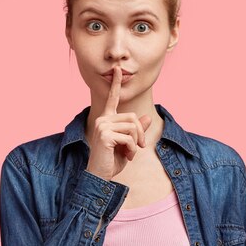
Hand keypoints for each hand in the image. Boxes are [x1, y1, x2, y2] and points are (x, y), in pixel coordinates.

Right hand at [85, 66, 152, 181]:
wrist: (100, 176)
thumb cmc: (112, 160)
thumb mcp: (129, 144)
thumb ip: (136, 130)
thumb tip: (146, 117)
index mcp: (106, 119)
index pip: (112, 98)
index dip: (116, 83)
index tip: (118, 69)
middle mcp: (102, 119)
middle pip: (133, 117)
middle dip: (140, 134)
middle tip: (139, 148)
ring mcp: (102, 125)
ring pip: (133, 127)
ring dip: (136, 143)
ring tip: (130, 153)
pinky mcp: (104, 134)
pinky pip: (129, 137)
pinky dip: (133, 149)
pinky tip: (126, 156)